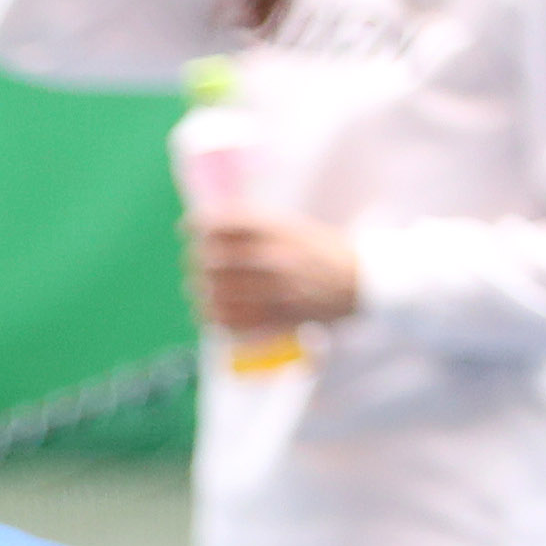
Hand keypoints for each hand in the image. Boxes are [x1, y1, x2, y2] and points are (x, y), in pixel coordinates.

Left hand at [188, 208, 359, 334]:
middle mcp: (273, 258)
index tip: (188, 227)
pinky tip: (213, 312)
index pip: (223, 223)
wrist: (356, 282)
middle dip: (197, 261)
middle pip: (213, 260)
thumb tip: (204, 224)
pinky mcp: (277, 318)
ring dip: (202, 292)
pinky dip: (216, 318)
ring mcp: (275, 290)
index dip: (199, 225)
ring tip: (202, 290)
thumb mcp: (289, 226)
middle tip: (195, 262)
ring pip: (217, 294)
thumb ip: (251, 226)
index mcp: (277, 230)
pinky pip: (232, 322)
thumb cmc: (316, 251)